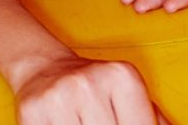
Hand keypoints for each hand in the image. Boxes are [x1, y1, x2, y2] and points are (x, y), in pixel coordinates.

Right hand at [16, 53, 166, 123]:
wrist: (45, 67)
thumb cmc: (94, 87)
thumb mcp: (128, 93)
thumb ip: (154, 117)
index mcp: (122, 76)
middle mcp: (90, 82)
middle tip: (101, 122)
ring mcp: (60, 97)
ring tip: (84, 123)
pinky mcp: (33, 111)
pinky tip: (65, 124)